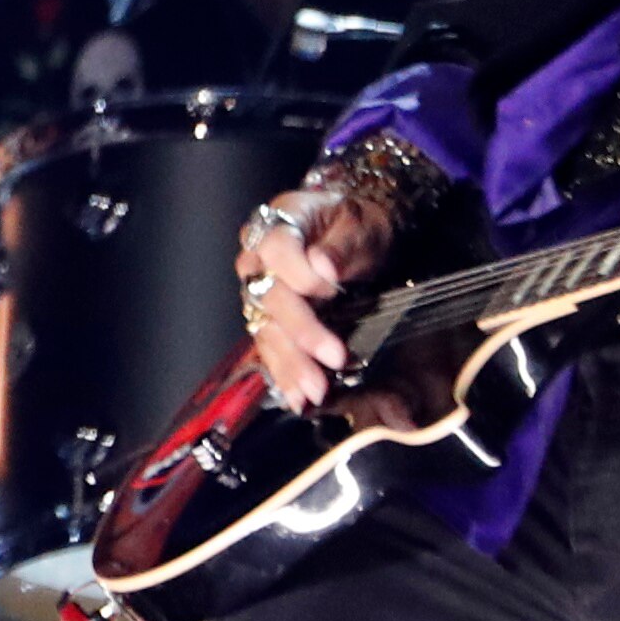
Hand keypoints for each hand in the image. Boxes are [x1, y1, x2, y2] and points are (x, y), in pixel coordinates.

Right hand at [237, 185, 399, 411]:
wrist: (354, 232)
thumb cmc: (359, 223)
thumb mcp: (362, 225)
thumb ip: (342, 246)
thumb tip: (322, 266)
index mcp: (280, 222)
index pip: (276, 249)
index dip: (300, 273)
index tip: (331, 290)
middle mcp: (258, 258)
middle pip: (269, 295)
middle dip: (302, 331)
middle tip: (335, 357)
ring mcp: (257, 290)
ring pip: (266, 328)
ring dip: (292, 362)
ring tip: (316, 391)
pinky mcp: (266, 318)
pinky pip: (268, 347)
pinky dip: (284, 373)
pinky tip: (297, 398)